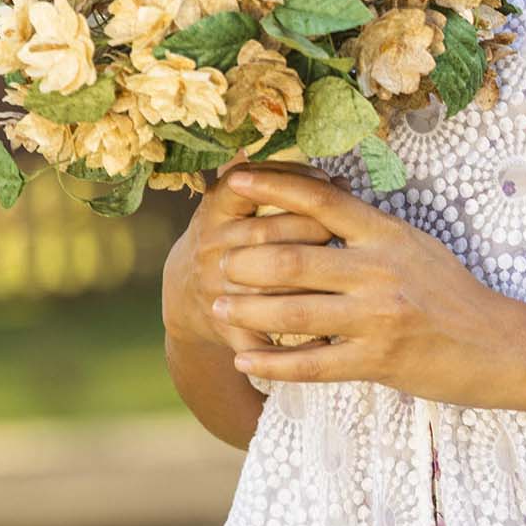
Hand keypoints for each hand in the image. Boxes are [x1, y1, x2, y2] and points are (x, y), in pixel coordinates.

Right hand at [165, 162, 335, 361]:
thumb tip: (338, 181)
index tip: (324, 180)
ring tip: (342, 277)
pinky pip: (260, 340)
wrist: (183, 294)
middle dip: (310, 227)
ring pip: (268, 286)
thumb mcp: (237, 204)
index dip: (288, 180)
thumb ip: (280, 187)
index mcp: (215, 212)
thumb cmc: (229, 238)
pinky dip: (292, 345)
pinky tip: (327, 340)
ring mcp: (215, 290)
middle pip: (264, 234)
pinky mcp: (226, 328)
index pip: (246, 187)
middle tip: (341, 228)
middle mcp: (211, 248)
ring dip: (309, 283)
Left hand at [214, 162, 525, 411]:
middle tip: (216, 264)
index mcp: (388, 234)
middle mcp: (380, 269)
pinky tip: (246, 362)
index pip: (321, 201)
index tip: (233, 179)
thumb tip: (324, 207)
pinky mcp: (379, 360)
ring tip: (218, 309)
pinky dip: (272, 364)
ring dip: (247, 312)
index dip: (273, 187)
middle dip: (245, 262)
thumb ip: (371, 233)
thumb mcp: (418, 248)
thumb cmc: (457, 296)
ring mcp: (378, 316)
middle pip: (293, 257)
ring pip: (294, 311)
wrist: (502, 346)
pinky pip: (312, 363)